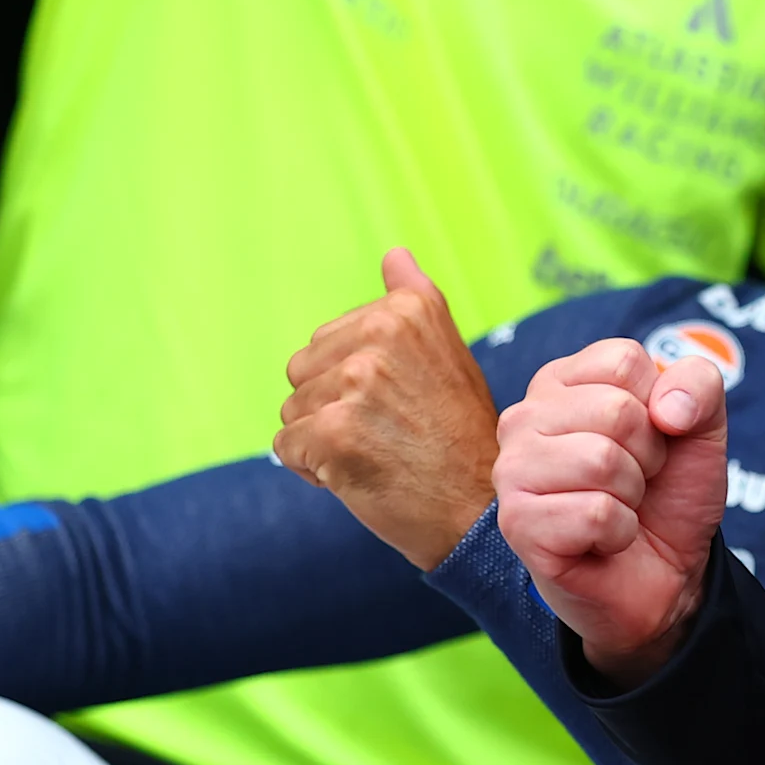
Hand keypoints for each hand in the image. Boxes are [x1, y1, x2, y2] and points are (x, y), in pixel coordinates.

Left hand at [273, 250, 501, 569]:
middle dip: (331, 406)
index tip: (400, 403)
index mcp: (405, 310)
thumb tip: (395, 253)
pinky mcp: (332, 431)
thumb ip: (416, 299)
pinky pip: (286, 447)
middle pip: (303, 370)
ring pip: (291, 409)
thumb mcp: (448, 353)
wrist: (478, 510)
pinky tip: (358, 475)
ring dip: (322, 440)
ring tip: (376, 454)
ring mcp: (355, 382)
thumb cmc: (460, 437)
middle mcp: (380, 335)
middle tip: (387, 433)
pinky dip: (313, 469)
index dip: (353, 380)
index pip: (329, 340)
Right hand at [493, 341, 728, 686]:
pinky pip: (596, 514)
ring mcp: (511, 471)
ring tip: (617, 508)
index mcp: (561, 381)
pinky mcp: (517, 523)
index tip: (648, 441)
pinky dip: (619, 533)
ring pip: (602, 461)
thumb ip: (699, 386)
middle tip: (634, 483)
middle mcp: (524, 418)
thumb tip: (667, 407)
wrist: (665, 575)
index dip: (659, 408)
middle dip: (649, 456)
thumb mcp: (701, 428)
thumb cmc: (668, 493)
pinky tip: (602, 540)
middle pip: (617, 411)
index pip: (624, 362)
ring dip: (632, 495)